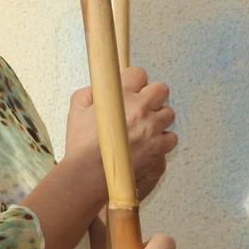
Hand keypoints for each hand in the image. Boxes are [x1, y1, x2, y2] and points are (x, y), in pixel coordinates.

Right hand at [63, 67, 179, 200]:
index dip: (134, 80)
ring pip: (168, 114)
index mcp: (121, 96)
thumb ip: (91, 92)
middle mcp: (140, 110)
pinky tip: (150, 142)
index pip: (139, 73)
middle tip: (142, 106)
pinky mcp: (157, 149)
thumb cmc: (80, 145)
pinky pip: (171, 138)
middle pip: (161, 90)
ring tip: (145, 127)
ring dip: (158, 118)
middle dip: (152, 96)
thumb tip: (102, 88)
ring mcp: (151, 130)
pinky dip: (163, 139)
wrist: (87, 175)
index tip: (131, 88)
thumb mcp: (77, 109)